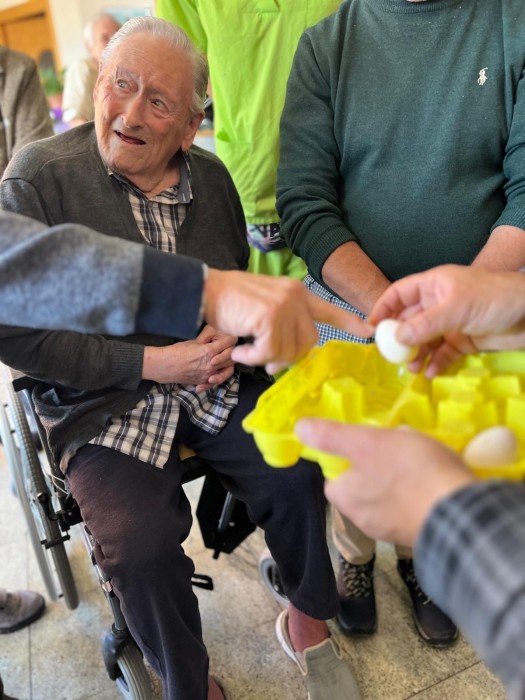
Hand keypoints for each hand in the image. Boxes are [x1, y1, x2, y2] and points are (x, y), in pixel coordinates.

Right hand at [142, 324, 235, 387]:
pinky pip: (217, 380)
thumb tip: (216, 333)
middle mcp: (212, 365)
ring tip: (226, 359)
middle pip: (231, 358)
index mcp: (210, 352)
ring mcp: (208, 375)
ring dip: (228, 364)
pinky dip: (220, 375)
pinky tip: (218, 371)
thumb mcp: (194, 342)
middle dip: (232, 351)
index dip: (232, 339)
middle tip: (230, 347)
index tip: (232, 336)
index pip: (228, 344)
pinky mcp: (204, 381)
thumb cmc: (177, 352)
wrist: (165, 366)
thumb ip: (207, 340)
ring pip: (227, 370)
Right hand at [204, 269, 373, 371]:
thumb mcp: (264, 310)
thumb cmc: (231, 303)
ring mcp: (284, 305)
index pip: (329, 310)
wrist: (206, 290)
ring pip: (287, 350)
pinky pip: (268, 352)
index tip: (368, 331)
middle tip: (265, 361)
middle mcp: (296, 296)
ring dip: (263, 358)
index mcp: (297, 294)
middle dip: (286, 357)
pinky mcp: (270, 316)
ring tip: (245, 349)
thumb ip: (282, 329)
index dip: (349, 322)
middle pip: (307, 343)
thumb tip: (284, 361)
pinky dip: (252, 357)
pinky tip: (240, 349)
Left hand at [295, 419, 475, 545]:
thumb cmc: (408, 471)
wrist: (459, 514)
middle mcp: (362, 521)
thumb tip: (299, 428)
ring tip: (419, 461)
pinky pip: (411, 508)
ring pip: (387, 498)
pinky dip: (418, 495)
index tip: (366, 443)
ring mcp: (392, 531)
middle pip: (361, 487)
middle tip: (397, 448)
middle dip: (376, 468)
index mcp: (345, 499)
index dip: (347, 458)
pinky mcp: (418, 534)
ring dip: (398, 482)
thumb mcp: (365, 442)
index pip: (334, 477)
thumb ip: (332, 436)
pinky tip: (433, 481)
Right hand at [369, 265, 524, 375]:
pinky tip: (431, 373)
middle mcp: (439, 303)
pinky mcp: (463, 340)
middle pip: (410, 320)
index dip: (383, 308)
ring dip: (417, 354)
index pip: (399, 294)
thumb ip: (424, 324)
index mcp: (433, 285)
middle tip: (391, 356)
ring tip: (412, 369)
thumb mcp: (455, 308)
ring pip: (425, 340)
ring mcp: (451, 322)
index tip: (371, 328)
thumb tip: (396, 338)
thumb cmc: (493, 298)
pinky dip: (436, 363)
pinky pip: (443, 353)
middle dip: (399, 338)